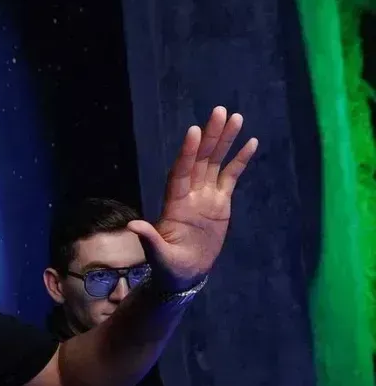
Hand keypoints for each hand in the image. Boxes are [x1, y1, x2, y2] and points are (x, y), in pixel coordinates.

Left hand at [127, 107, 258, 291]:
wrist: (185, 275)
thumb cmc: (168, 267)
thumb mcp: (159, 256)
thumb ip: (149, 239)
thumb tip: (133, 225)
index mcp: (174, 204)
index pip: (181, 173)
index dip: (187, 153)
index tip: (193, 131)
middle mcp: (189, 194)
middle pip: (199, 160)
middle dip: (209, 136)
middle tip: (219, 111)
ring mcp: (205, 197)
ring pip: (215, 163)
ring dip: (224, 141)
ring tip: (236, 117)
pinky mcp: (220, 203)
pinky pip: (230, 177)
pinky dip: (240, 160)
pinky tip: (251, 142)